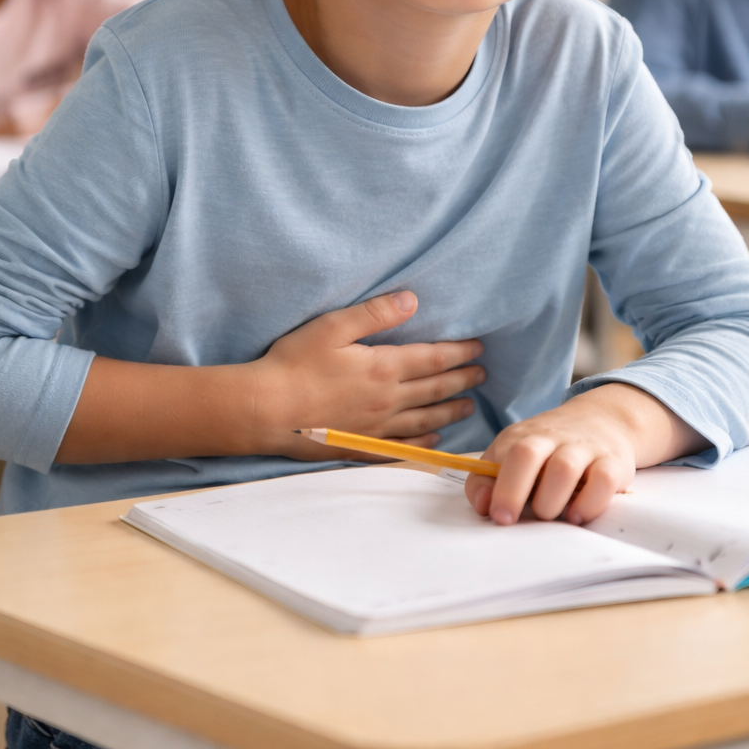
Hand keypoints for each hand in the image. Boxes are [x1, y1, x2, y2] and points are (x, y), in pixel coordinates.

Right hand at [254, 290, 484, 461]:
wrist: (265, 410)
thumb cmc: (294, 363)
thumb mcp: (332, 326)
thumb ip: (375, 313)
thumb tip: (412, 300)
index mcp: (383, 368)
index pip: (434, 359)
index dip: (459, 353)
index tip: (478, 348)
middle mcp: (387, 401)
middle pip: (436, 390)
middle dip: (463, 381)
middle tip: (482, 375)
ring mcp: (376, 428)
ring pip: (426, 421)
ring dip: (451, 412)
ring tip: (468, 407)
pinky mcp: (361, 446)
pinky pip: (403, 447)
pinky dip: (424, 443)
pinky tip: (434, 440)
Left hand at [464, 383, 702, 526]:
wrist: (603, 419)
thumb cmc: (550, 449)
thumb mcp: (514, 453)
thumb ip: (488, 479)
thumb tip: (482, 506)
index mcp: (522, 436)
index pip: (502, 454)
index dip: (495, 486)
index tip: (496, 515)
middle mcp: (551, 437)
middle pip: (526, 454)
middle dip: (513, 491)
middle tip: (509, 520)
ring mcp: (583, 448)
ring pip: (563, 468)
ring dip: (550, 500)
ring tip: (549, 514)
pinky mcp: (613, 462)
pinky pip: (603, 481)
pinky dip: (589, 503)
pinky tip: (577, 514)